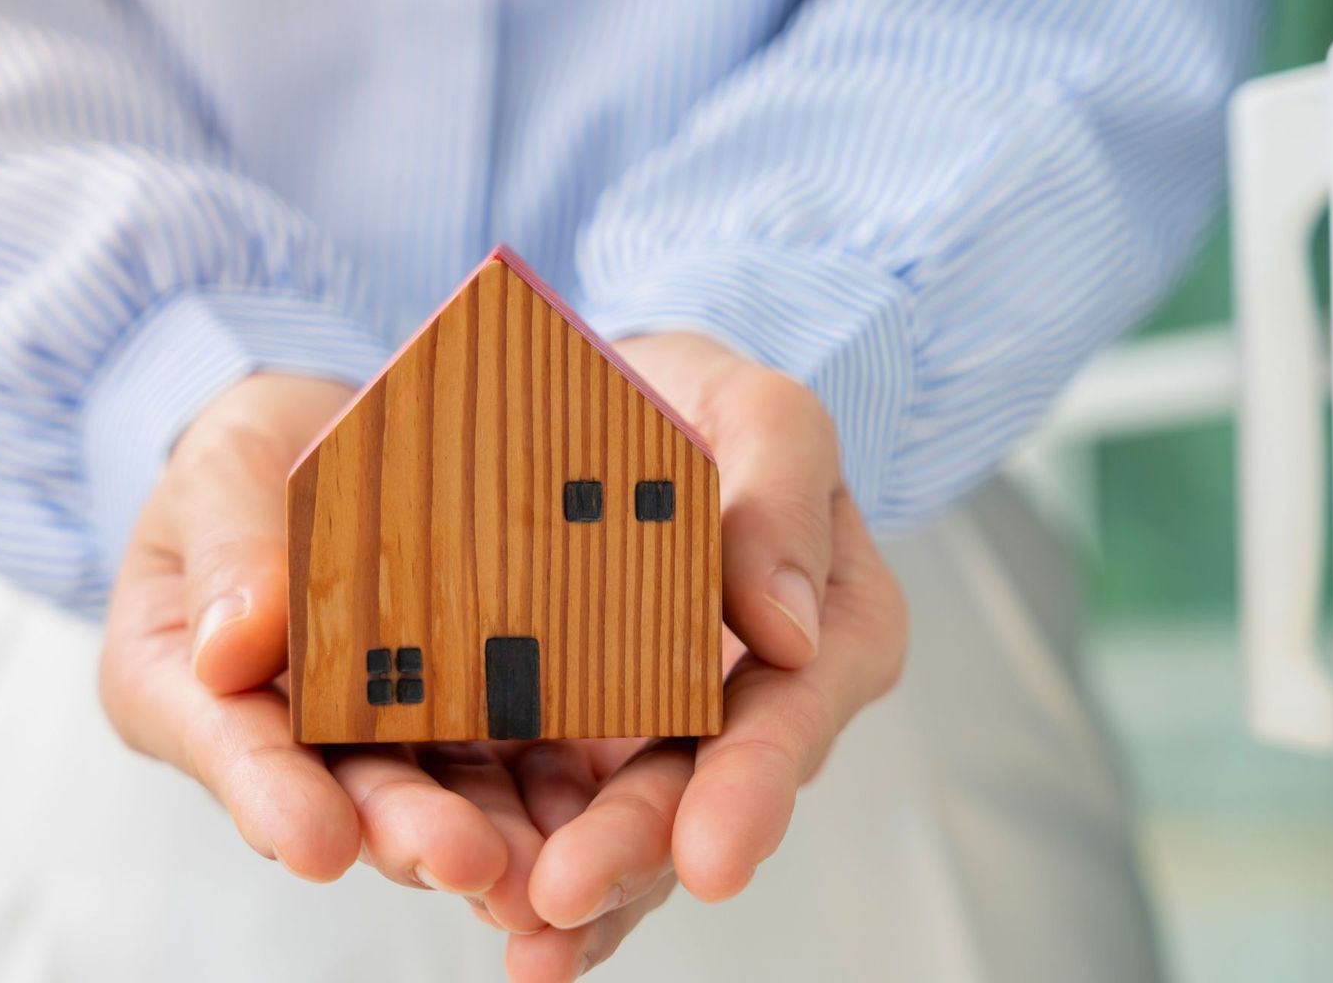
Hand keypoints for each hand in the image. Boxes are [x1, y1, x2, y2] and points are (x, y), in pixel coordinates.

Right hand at [99, 374, 577, 930]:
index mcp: (190, 685)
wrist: (335, 438)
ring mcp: (386, 731)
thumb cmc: (251, 457)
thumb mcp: (222, 469)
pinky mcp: (470, 713)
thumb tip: (229, 650)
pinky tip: (597, 816)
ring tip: (540, 868)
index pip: (230, 746)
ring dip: (489, 833)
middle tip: (466, 861)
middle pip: (346, 792)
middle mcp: (289, 731)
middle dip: (406, 831)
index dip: (272, 798)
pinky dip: (550, 791)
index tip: (317, 844)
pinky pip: (512, 755)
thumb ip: (226, 548)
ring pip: (438, 792)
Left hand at [501, 333, 907, 979]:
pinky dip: (534, 870)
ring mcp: (673, 733)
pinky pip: (567, 817)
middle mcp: (761, 700)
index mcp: (830, 626)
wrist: (621, 407)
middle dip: (639, 850)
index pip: (795, 708)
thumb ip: (784, 494)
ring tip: (522, 939)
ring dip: (585, 891)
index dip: (753, 783)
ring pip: (636, 827)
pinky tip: (502, 927)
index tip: (711, 854)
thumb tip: (787, 628)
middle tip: (566, 892)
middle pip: (704, 789)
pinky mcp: (592, 745)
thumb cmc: (706, 403)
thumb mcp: (762, 412)